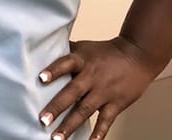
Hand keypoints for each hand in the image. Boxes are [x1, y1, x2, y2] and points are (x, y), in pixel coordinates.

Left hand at [37, 36, 162, 139]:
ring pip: (85, 110)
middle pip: (72, 92)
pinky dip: (99, 132)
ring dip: (70, 124)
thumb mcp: (83, 47)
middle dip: (57, 107)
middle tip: (43, 120)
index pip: (65, 63)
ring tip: (58, 137)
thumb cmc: (105, 52)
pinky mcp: (116, 103)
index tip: (41, 78)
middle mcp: (91, 77)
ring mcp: (104, 92)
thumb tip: (40, 49)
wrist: (137, 55)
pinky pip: (106, 120)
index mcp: (82, 61)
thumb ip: (64, 51)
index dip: (54, 70)